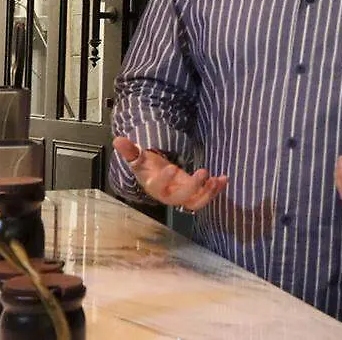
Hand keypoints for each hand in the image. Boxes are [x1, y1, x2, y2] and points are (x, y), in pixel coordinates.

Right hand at [113, 136, 227, 211]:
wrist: (157, 176)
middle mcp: (168, 195)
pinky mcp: (194, 195)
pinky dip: (216, 189)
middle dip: (193, 188)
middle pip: (180, 199)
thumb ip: (130, 150)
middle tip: (203, 172)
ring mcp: (182, 197)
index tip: (171, 167)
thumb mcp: (138, 158)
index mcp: (153, 186)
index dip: (164, 179)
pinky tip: (224, 179)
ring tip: (217, 180)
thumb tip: (118, 139)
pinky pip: (206, 196)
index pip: (157, 186)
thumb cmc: (147, 167)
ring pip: (196, 203)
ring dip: (208, 193)